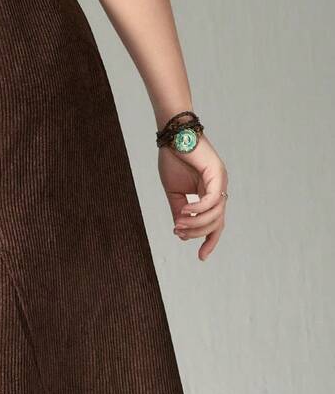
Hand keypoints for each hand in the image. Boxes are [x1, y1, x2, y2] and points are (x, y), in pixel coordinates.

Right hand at [158, 134, 227, 261]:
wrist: (173, 136)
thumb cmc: (174, 159)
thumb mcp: (174, 193)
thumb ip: (179, 211)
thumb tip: (180, 231)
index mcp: (211, 193)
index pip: (216, 223)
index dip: (210, 241)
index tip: (201, 257)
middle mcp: (220, 189)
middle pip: (216, 223)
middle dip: (196, 233)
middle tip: (178, 231)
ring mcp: (221, 181)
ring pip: (215, 215)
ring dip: (195, 223)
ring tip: (178, 222)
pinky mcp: (217, 174)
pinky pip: (212, 200)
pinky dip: (198, 209)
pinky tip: (184, 211)